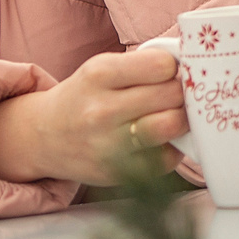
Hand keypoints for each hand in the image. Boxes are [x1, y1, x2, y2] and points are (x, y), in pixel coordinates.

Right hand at [0, 48, 187, 186]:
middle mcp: (102, 110)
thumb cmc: (84, 96)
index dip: (173, 68)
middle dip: (182, 92)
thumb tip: (194, 68)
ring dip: (181, 120)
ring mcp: (109, 145)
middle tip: (176, 95)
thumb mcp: (102, 68)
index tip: (168, 73)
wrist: (43, 136)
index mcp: (99, 75)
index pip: (162, 65)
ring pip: (171, 126)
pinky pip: (166, 159)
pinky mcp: (117, 173)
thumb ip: (143, 64)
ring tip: (173, 115)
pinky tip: (160, 140)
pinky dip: (171, 149)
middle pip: (172, 94)